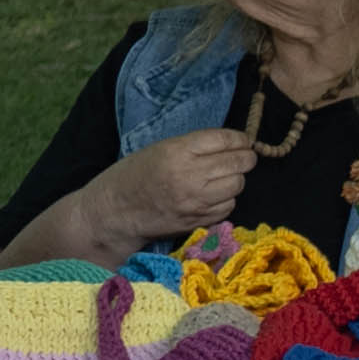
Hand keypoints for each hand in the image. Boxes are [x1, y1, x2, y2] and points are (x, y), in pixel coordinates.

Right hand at [99, 129, 257, 242]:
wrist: (113, 212)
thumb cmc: (133, 175)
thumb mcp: (160, 149)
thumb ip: (195, 146)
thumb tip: (232, 144)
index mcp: (178, 152)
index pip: (225, 139)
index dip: (240, 139)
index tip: (243, 141)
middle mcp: (190, 176)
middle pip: (238, 162)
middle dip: (245, 158)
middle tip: (244, 157)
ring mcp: (196, 201)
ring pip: (238, 185)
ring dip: (235, 179)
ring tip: (223, 177)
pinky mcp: (198, 221)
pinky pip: (228, 207)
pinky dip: (226, 200)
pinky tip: (213, 196)